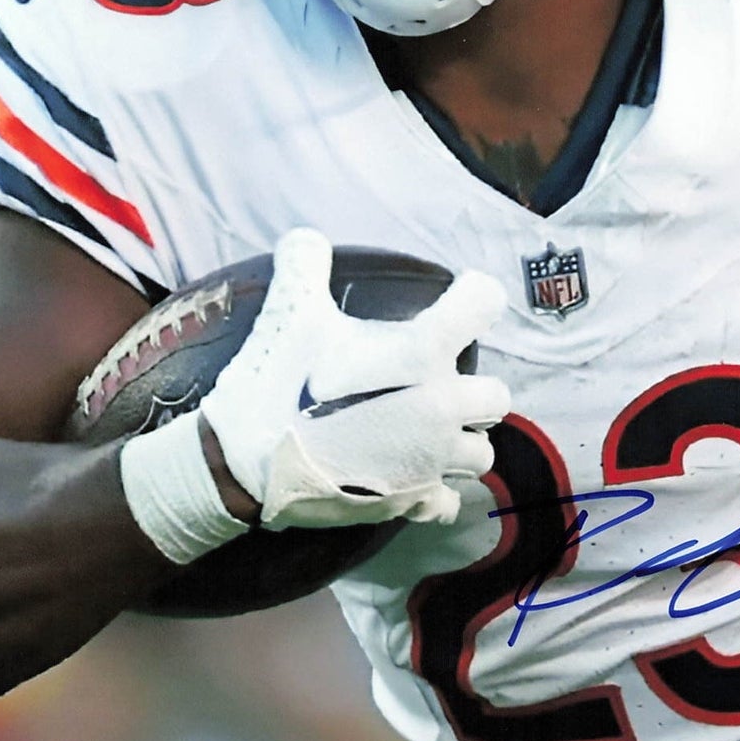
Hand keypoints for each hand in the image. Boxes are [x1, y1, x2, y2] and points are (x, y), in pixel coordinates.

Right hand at [200, 230, 509, 528]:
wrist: (242, 467)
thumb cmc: (276, 383)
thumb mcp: (288, 312)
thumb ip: (304, 264)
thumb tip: (305, 238)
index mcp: (422, 354)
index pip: (483, 303)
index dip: (473, 295)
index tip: (458, 299)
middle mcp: (440, 408)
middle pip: (497, 396)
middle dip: (471, 388)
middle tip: (433, 383)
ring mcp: (430, 462)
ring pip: (480, 454)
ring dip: (460, 441)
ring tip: (424, 431)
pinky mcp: (412, 502)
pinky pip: (447, 501)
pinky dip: (435, 490)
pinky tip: (409, 476)